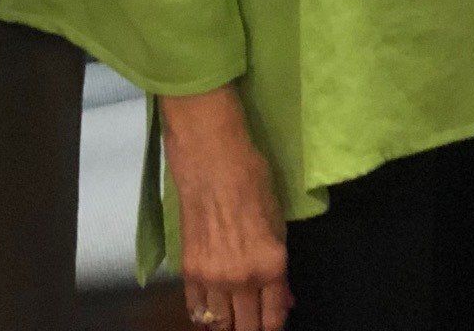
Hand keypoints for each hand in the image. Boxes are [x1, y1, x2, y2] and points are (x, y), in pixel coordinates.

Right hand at [159, 87, 293, 330]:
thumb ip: (279, 268)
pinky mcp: (188, 270)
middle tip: (252, 319)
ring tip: (232, 313)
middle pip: (245, 329)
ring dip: (227, 322)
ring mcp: (212, 277)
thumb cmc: (253, 181)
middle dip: (251, 328)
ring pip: (219, 324)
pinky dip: (205, 313)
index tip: (270, 321)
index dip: (273, 325)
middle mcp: (242, 279)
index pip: (273, 320)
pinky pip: (196, 308)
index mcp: (271, 265)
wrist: (212, 159)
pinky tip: (211, 307)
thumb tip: (285, 297)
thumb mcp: (277, 224)